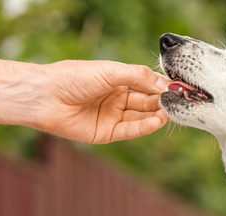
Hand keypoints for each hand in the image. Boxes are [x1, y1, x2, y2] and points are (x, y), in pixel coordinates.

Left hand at [36, 60, 170, 143]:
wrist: (47, 96)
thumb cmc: (73, 77)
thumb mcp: (110, 71)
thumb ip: (138, 76)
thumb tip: (164, 84)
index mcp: (117, 80)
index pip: (146, 84)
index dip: (161, 86)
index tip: (178, 87)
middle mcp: (116, 99)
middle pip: (146, 101)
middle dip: (161, 101)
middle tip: (178, 100)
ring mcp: (112, 116)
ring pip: (140, 117)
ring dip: (156, 114)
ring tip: (171, 111)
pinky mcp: (106, 133)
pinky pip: (130, 131)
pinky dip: (144, 127)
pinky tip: (157, 121)